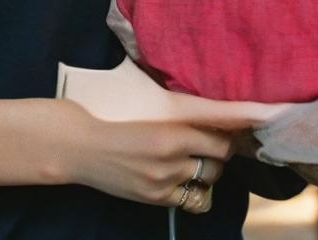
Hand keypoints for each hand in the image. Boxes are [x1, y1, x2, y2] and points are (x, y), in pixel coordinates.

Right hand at [56, 99, 245, 212]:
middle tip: (215, 145)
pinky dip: (195, 190)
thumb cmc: (119, 124)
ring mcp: (164, 182)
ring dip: (209, 171)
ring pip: (208, 180)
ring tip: (201, 161)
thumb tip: (216, 120)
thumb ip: (183, 121)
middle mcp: (172, 159)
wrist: (87, 148)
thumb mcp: (154, 116)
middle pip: (218, 161)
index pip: (219, 139)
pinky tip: (187, 180)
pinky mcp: (156, 198)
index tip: (231, 130)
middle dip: (220, 153)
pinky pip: (191, 200)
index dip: (229, 135)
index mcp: (172, 132)